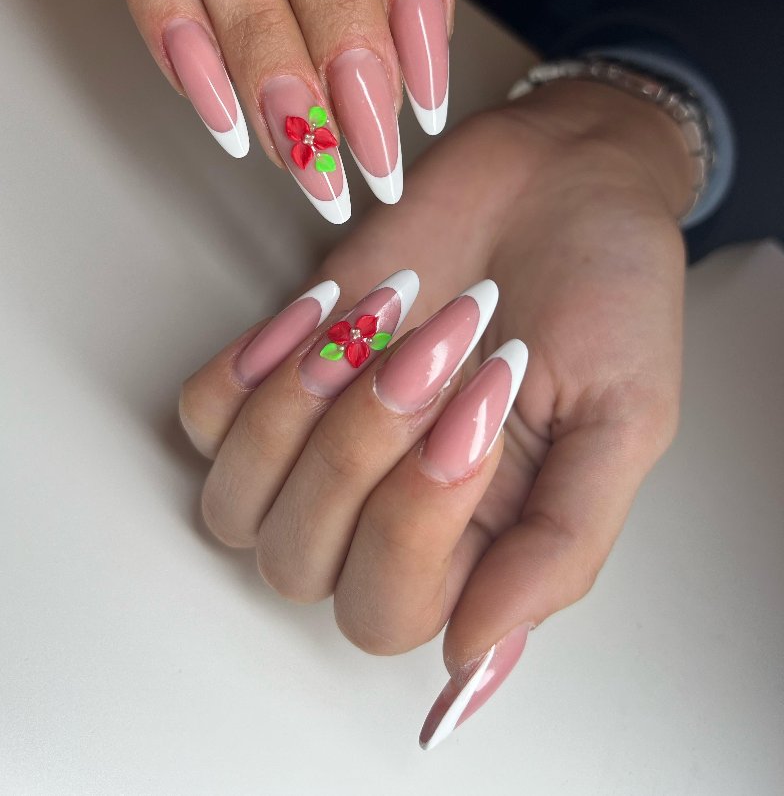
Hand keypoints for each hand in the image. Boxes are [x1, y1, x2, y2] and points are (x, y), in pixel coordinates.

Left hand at [179, 77, 690, 746]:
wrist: (563, 172)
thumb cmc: (608, 289)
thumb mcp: (624, 419)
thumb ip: (562, 544)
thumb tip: (473, 657)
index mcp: (474, 544)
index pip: (389, 613)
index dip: (415, 522)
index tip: (486, 396)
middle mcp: (386, 505)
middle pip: (300, 565)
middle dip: (359, 451)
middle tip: (442, 342)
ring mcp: (325, 436)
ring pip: (236, 503)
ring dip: (297, 413)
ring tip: (389, 315)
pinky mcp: (287, 363)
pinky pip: (204, 416)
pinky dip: (246, 370)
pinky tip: (324, 309)